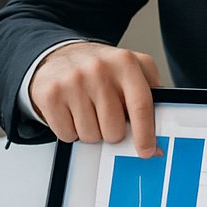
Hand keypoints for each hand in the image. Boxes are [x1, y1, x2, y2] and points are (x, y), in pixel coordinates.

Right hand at [29, 42, 162, 157]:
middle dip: (112, 131)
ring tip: (87, 110)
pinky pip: (67, 134)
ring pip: (90, 135)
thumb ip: (149, 101)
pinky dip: (70, 130)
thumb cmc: (100, 69)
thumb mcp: (131, 72)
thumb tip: (155, 145)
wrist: (59, 54)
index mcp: (125, 62)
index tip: (147, 151)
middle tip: (106, 116)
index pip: (140, 105)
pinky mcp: (51, 94)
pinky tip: (71, 111)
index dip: (145, 134)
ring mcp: (73, 81)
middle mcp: (98, 69)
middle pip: (114, 129)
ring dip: (90, 131)